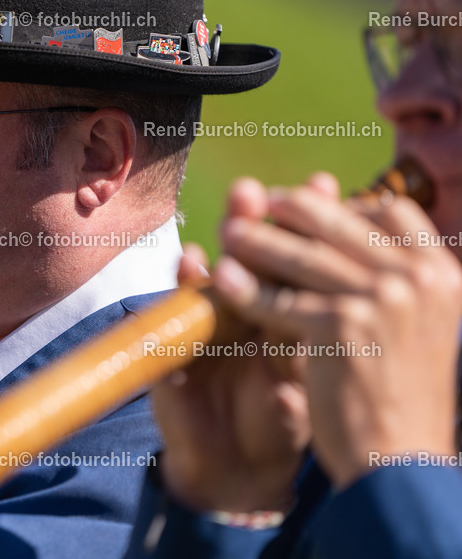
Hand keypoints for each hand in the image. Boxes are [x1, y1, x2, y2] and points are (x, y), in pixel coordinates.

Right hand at [153, 187, 310, 513]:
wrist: (236, 475)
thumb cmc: (277, 426)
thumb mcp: (305, 380)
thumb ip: (311, 340)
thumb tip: (336, 296)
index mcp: (275, 315)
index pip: (288, 260)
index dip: (302, 224)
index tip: (322, 186)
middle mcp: (238, 314)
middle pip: (245, 258)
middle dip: (253, 219)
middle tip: (257, 189)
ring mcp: (203, 331)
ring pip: (209, 279)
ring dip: (220, 239)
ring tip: (230, 211)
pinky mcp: (172, 355)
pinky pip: (175, 318)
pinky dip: (184, 289)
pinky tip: (192, 259)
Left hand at [215, 174, 461, 488]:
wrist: (401, 461)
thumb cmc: (402, 394)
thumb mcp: (419, 324)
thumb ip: (395, 277)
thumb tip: (361, 216)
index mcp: (441, 272)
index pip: (391, 210)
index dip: (343, 203)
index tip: (306, 202)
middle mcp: (418, 278)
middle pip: (339, 223)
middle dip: (292, 208)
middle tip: (255, 199)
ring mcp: (382, 298)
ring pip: (304, 257)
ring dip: (259, 240)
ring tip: (228, 230)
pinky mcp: (341, 324)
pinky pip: (281, 298)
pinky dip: (247, 289)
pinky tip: (221, 279)